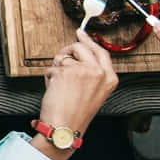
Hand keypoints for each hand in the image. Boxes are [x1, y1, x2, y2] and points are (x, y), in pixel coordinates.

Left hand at [37, 30, 117, 158]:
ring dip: (56, 68)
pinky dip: (49, 77)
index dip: (88, 41)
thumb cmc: (75, 112)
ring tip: (60, 85)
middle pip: (80, 47)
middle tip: (62, 60)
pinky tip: (54, 89)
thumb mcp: (94, 91)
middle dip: (67, 52)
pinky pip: (52, 67)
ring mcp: (83, 70)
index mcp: (110, 78)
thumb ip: (92, 73)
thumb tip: (77, 55)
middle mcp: (99, 72)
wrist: (65, 125)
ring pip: (63, 56)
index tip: (80, 33)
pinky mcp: (66, 71)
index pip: (100, 51)